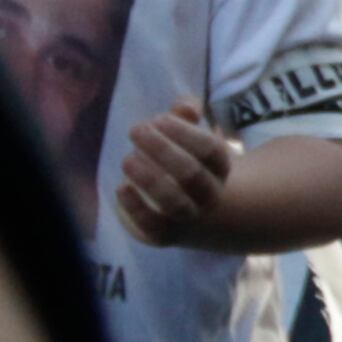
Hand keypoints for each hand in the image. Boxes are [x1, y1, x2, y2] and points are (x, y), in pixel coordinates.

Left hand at [113, 99, 240, 248]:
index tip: (158, 119)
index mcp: (220, 167)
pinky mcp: (164, 235)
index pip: (209, 150)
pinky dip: (136, 209)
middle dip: (162, 150)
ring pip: (174, 203)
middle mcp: (209, 194)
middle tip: (135, 130)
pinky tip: (121, 188)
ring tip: (128, 159)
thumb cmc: (187, 164)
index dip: (184, 132)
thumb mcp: (192, 137)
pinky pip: (152, 227)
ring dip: (149, 179)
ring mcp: (188, 217)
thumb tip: (186, 107)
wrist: (196, 216)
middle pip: (191, 174)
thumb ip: (186, 115)